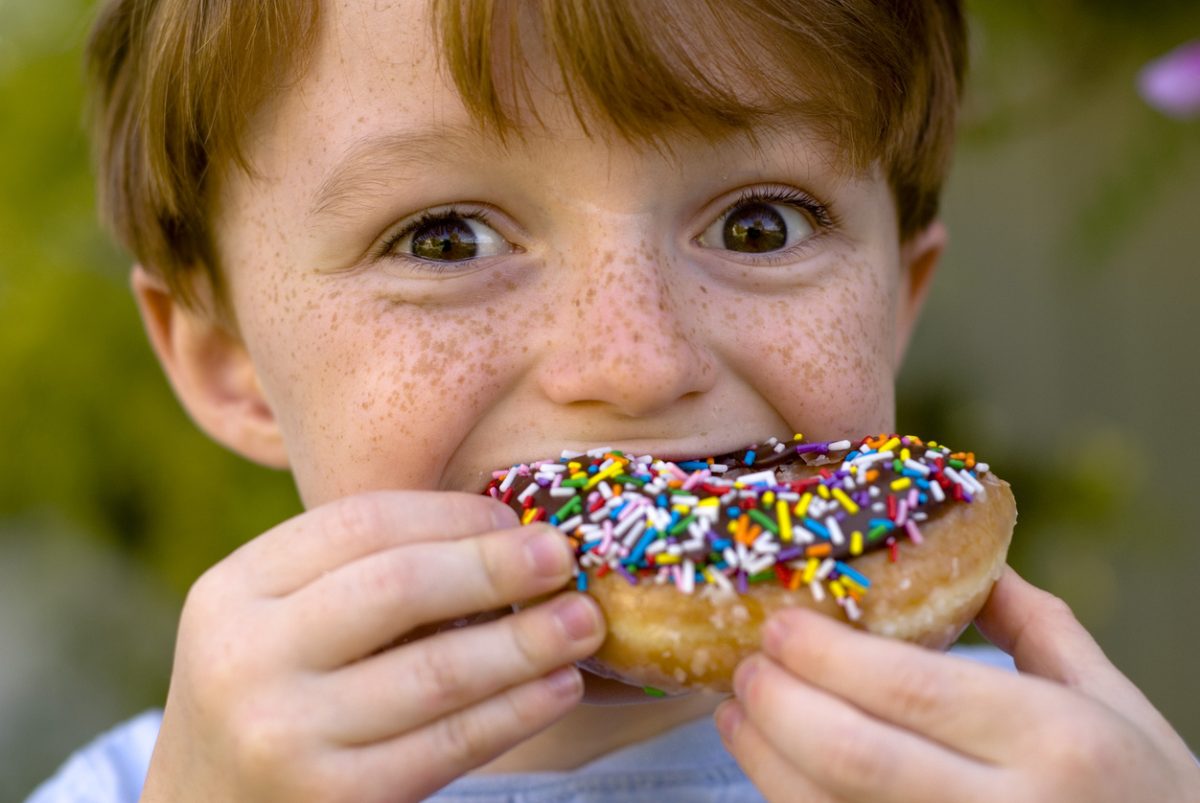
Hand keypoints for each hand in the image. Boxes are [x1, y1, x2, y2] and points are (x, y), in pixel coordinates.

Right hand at [140, 491, 604, 801]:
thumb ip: (359, 577)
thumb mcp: (278, 623)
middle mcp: (246, 658)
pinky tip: (559, 686)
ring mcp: (286, 735)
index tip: (512, 516)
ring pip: (436, 671)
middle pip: (398, 586)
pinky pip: (449, 745)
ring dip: (526, 640)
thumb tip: (504, 535)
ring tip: (584, 620)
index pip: (359, 524)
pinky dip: (516, 711)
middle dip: (494, 566)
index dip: (449, 514)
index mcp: (234, 590)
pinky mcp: (335, 800)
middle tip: (562, 556)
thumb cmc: (273, 697)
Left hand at [716, 567, 1199, 801]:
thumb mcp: (1110, 699)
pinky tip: (773, 770)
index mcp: (1054, 740)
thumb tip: (961, 557)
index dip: (826, 655)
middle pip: (853, 756)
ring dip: (764, 760)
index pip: (911, 690)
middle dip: (779, 705)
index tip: (778, 624)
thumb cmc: (1145, 791)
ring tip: (737, 711)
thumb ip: (1032, 624)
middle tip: (746, 664)